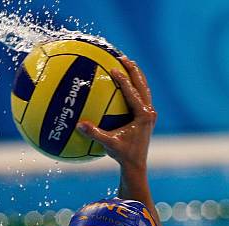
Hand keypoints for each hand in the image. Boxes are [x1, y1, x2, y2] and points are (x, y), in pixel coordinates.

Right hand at [77, 55, 156, 170]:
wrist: (136, 165)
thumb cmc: (122, 155)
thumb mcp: (108, 144)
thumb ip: (95, 134)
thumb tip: (79, 125)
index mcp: (143, 116)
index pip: (132, 92)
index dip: (123, 79)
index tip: (113, 68)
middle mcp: (149, 112)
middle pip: (142, 85)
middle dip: (133, 70)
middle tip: (123, 57)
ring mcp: (150, 114)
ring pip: (144, 89)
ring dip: (136, 76)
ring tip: (127, 65)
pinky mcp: (147, 118)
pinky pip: (141, 98)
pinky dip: (134, 88)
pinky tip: (125, 84)